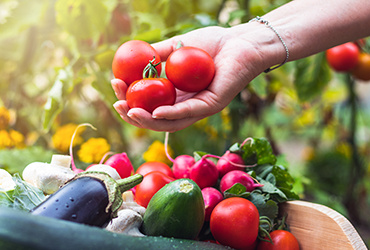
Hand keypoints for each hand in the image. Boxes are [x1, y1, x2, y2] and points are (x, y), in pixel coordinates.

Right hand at [112, 25, 264, 131]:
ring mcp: (199, 108)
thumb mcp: (177, 46)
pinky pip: (189, 113)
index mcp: (176, 93)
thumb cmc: (212, 44)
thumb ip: (157, 55)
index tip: (114, 84)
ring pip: (170, 122)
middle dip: (133, 114)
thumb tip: (130, 59)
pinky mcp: (212, 105)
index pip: (148, 102)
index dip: (130, 97)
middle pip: (156, 118)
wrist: (241, 41)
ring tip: (130, 113)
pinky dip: (171, 114)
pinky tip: (155, 112)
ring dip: (148, 121)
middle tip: (117, 104)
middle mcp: (186, 104)